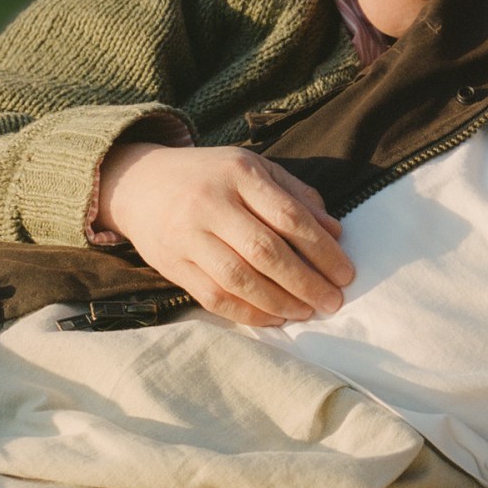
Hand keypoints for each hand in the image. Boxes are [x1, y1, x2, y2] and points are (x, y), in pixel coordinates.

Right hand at [97, 142, 355, 326]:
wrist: (141, 183)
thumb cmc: (211, 176)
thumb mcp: (254, 168)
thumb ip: (295, 196)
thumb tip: (335, 232)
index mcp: (240, 173)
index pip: (288, 216)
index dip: (321, 249)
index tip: (346, 272)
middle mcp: (212, 203)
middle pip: (265, 251)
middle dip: (305, 281)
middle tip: (334, 301)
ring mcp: (189, 236)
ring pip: (239, 279)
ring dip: (279, 302)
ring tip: (307, 312)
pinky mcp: (172, 265)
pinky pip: (214, 297)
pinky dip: (248, 313)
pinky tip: (274, 318)